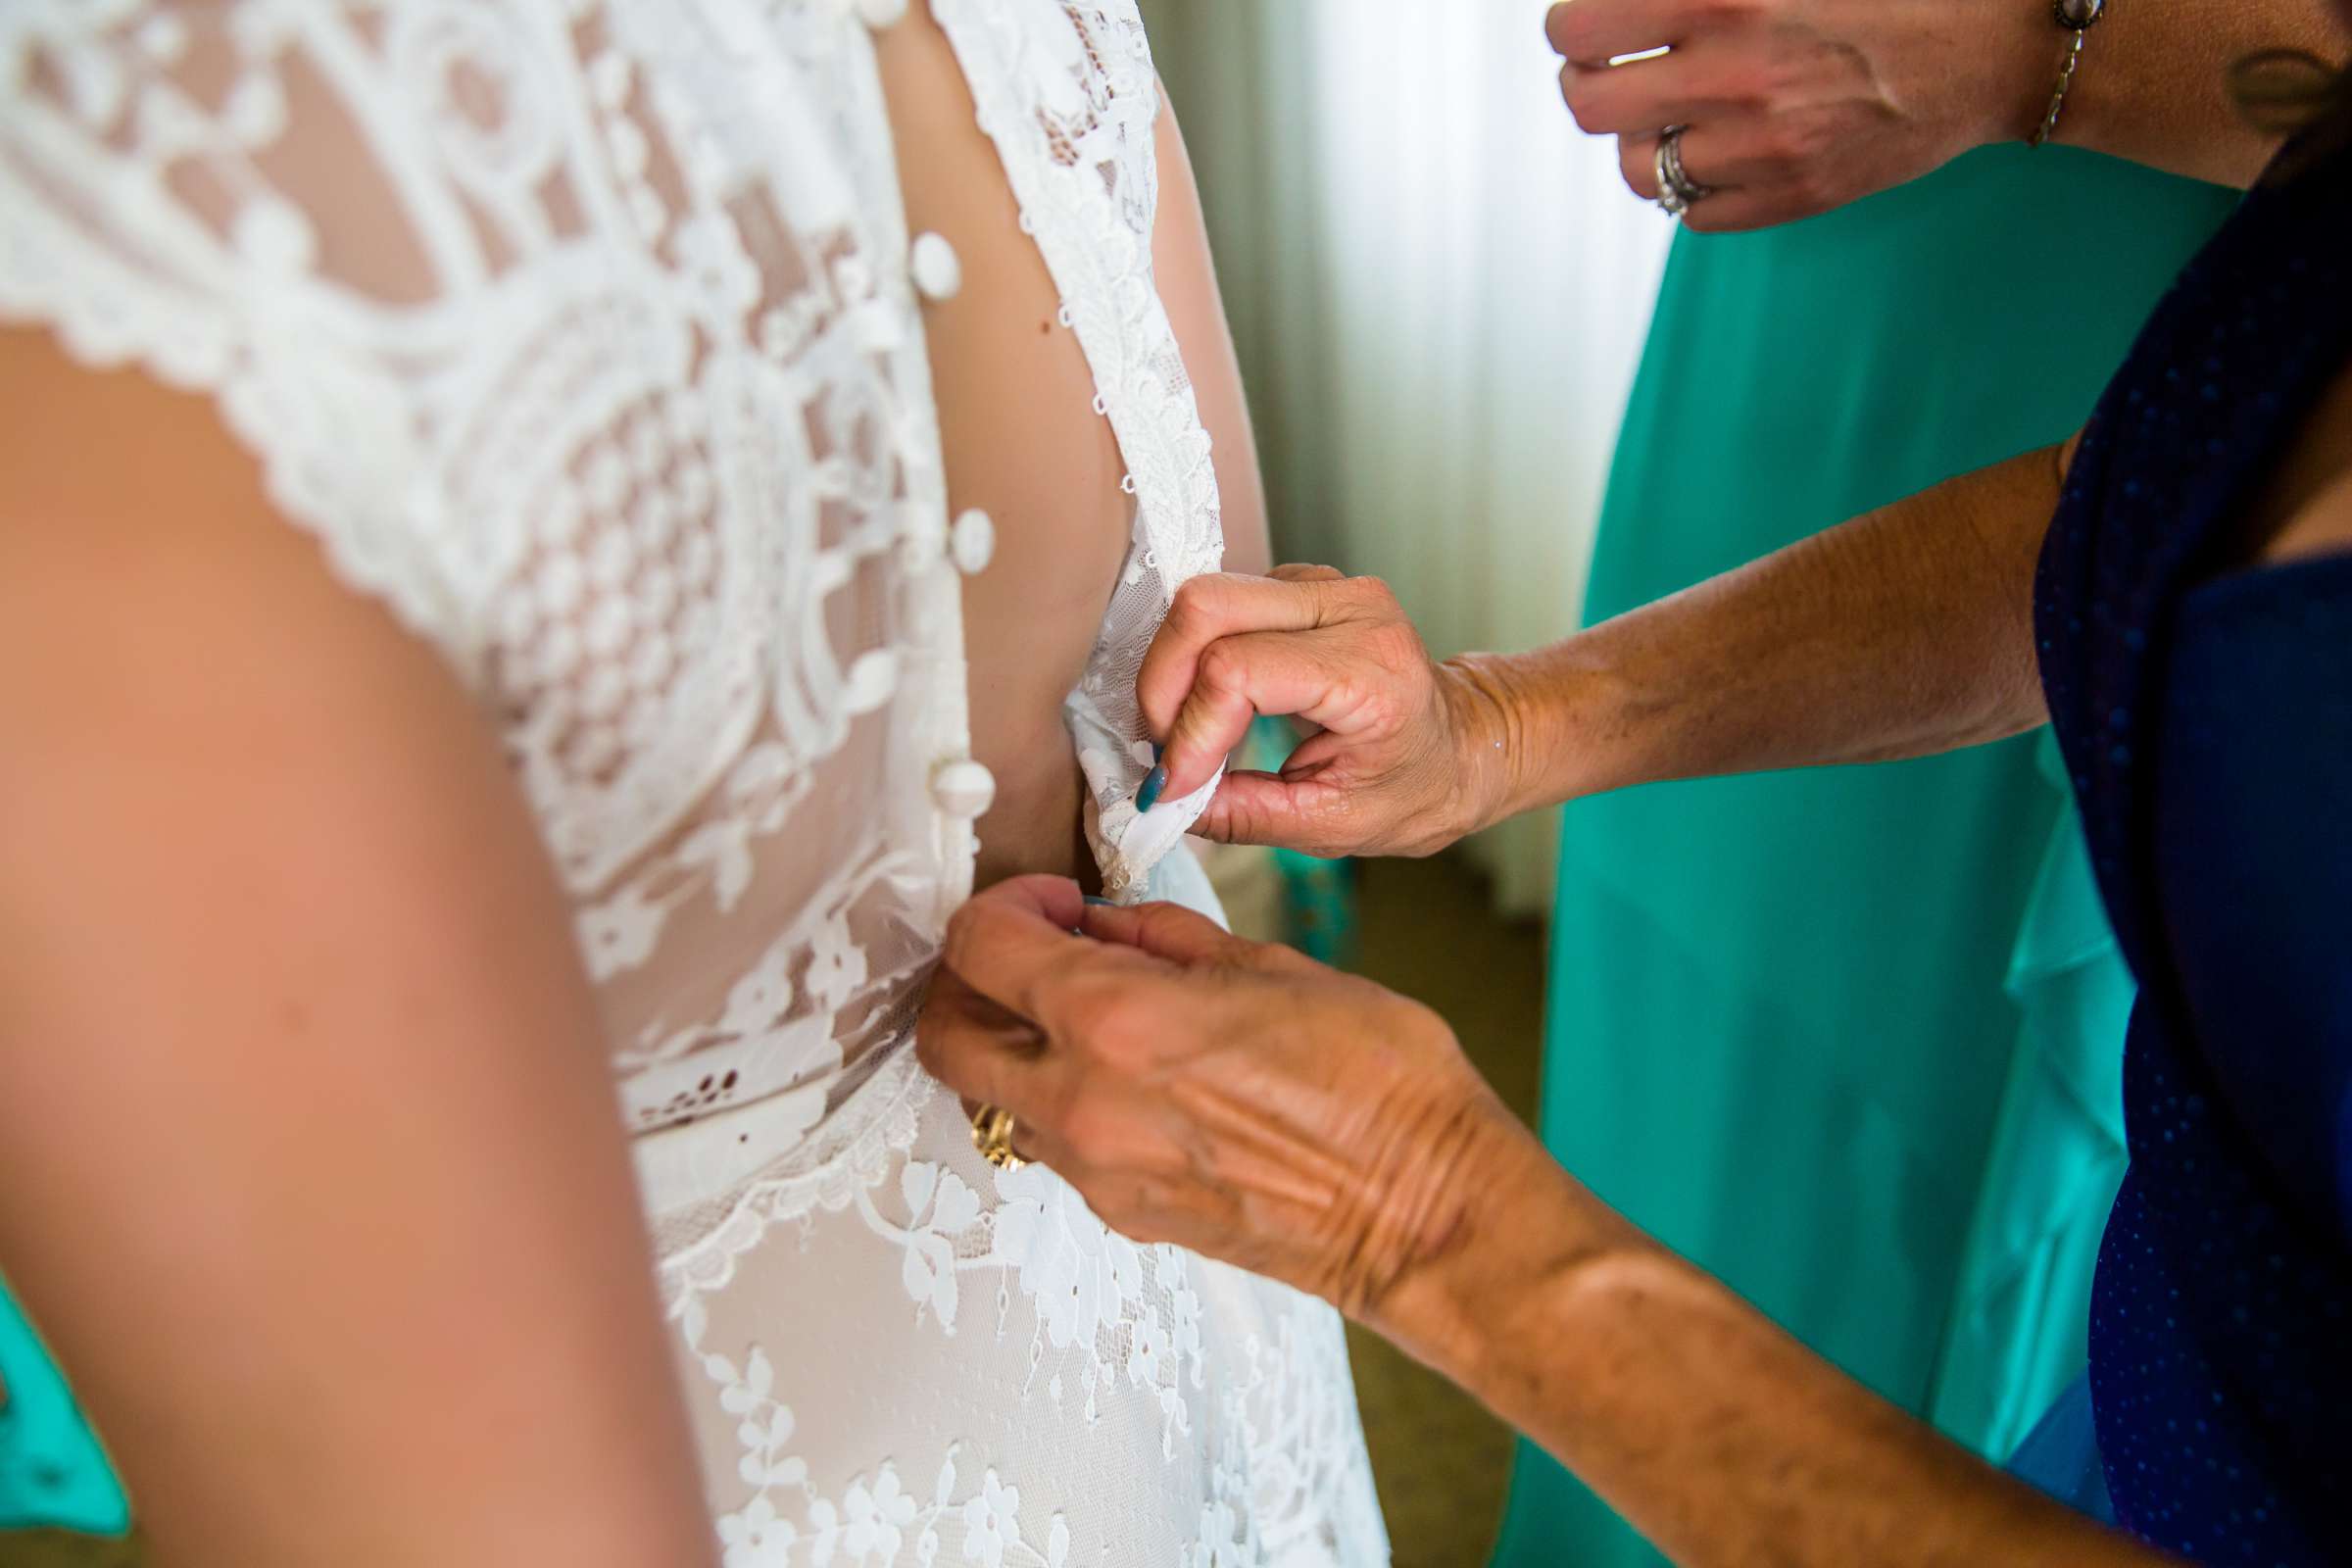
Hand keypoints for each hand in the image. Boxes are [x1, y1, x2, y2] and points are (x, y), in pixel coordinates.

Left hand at [915, 876, 1530, 1333]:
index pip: (980, 948)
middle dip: (966, 981)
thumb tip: (1102, 926)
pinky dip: (1061, 1100)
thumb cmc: (1377, 1087)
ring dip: (1012, 1047)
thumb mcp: (1270, 969)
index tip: (1046, 900)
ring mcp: (1096, 1170)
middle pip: (946, 1036)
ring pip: (990, 1098)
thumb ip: (1162, 940)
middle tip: (1023, 954)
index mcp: (1114, 1021)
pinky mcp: (1122, 1215)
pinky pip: (1053, 1146)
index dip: (1001, 905)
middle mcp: (1083, 1101)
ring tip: (1081, 1018)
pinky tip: (1128, 1078)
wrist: (1424, 1213)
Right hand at [1138, 567, 1516, 857]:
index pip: (1238, 670)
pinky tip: (1210, 705)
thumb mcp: (1331, 825)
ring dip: (1174, 669)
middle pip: (1207, 607)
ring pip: (1205, 598)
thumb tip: (1165, 800)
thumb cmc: (1414, 789)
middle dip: (1163, 683)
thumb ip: (1243, 814)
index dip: (1190, 729)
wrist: (1463, 746)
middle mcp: (1351, 610)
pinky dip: (1195, 657)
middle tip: (1164, 748)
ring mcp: (1326, 588)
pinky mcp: (1300, 586)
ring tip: (1185, 732)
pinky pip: (1220, 604)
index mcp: (1371, 672)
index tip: (1175, 784)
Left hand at [1544, 0, 2049, 230]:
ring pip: (1638, 168)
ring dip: (1642, 141)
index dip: (1572, 28)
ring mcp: (1762, 148)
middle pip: (1591, 106)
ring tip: (1669, 113)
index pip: (1582, 29)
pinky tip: (1720, 149)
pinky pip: (1693, 215)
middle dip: (1589, 85)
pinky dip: (1694, 185)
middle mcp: (1735, 76)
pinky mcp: (1791, 197)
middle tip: (1607, 72)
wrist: (1987, 50)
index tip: (1587, 28)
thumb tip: (1626, 3)